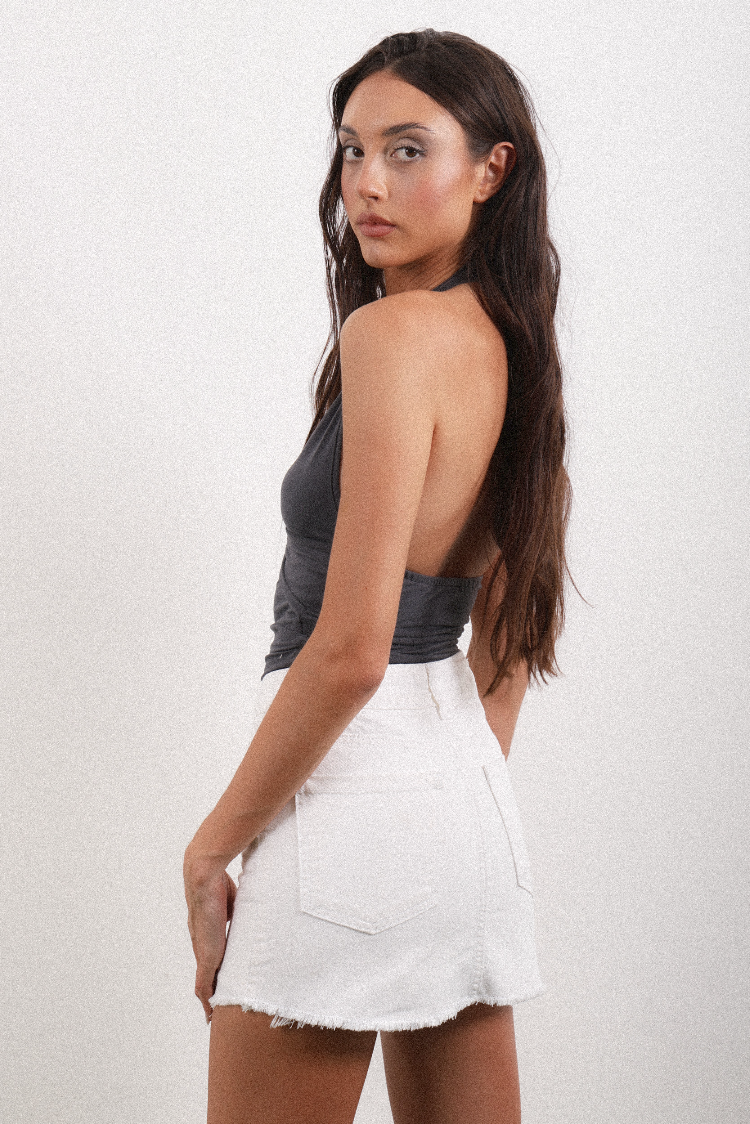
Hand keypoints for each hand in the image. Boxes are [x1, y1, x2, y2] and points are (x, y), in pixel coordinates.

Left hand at [183, 852, 236, 1023]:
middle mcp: (204, 944)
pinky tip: (209, 1012)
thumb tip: (258, 907)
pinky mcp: (205, 955)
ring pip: (204, 983)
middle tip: (217, 1008)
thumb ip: (243, 911)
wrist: (205, 877)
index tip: (222, 984)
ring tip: (214, 1015)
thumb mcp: (237, 902)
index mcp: (211, 933)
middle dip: (212, 991)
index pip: (215, 958)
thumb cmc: (220, 882)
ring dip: (209, 999)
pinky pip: (204, 984)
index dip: (218, 972)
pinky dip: (207, 999)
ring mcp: (204, 950)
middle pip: (207, 975)